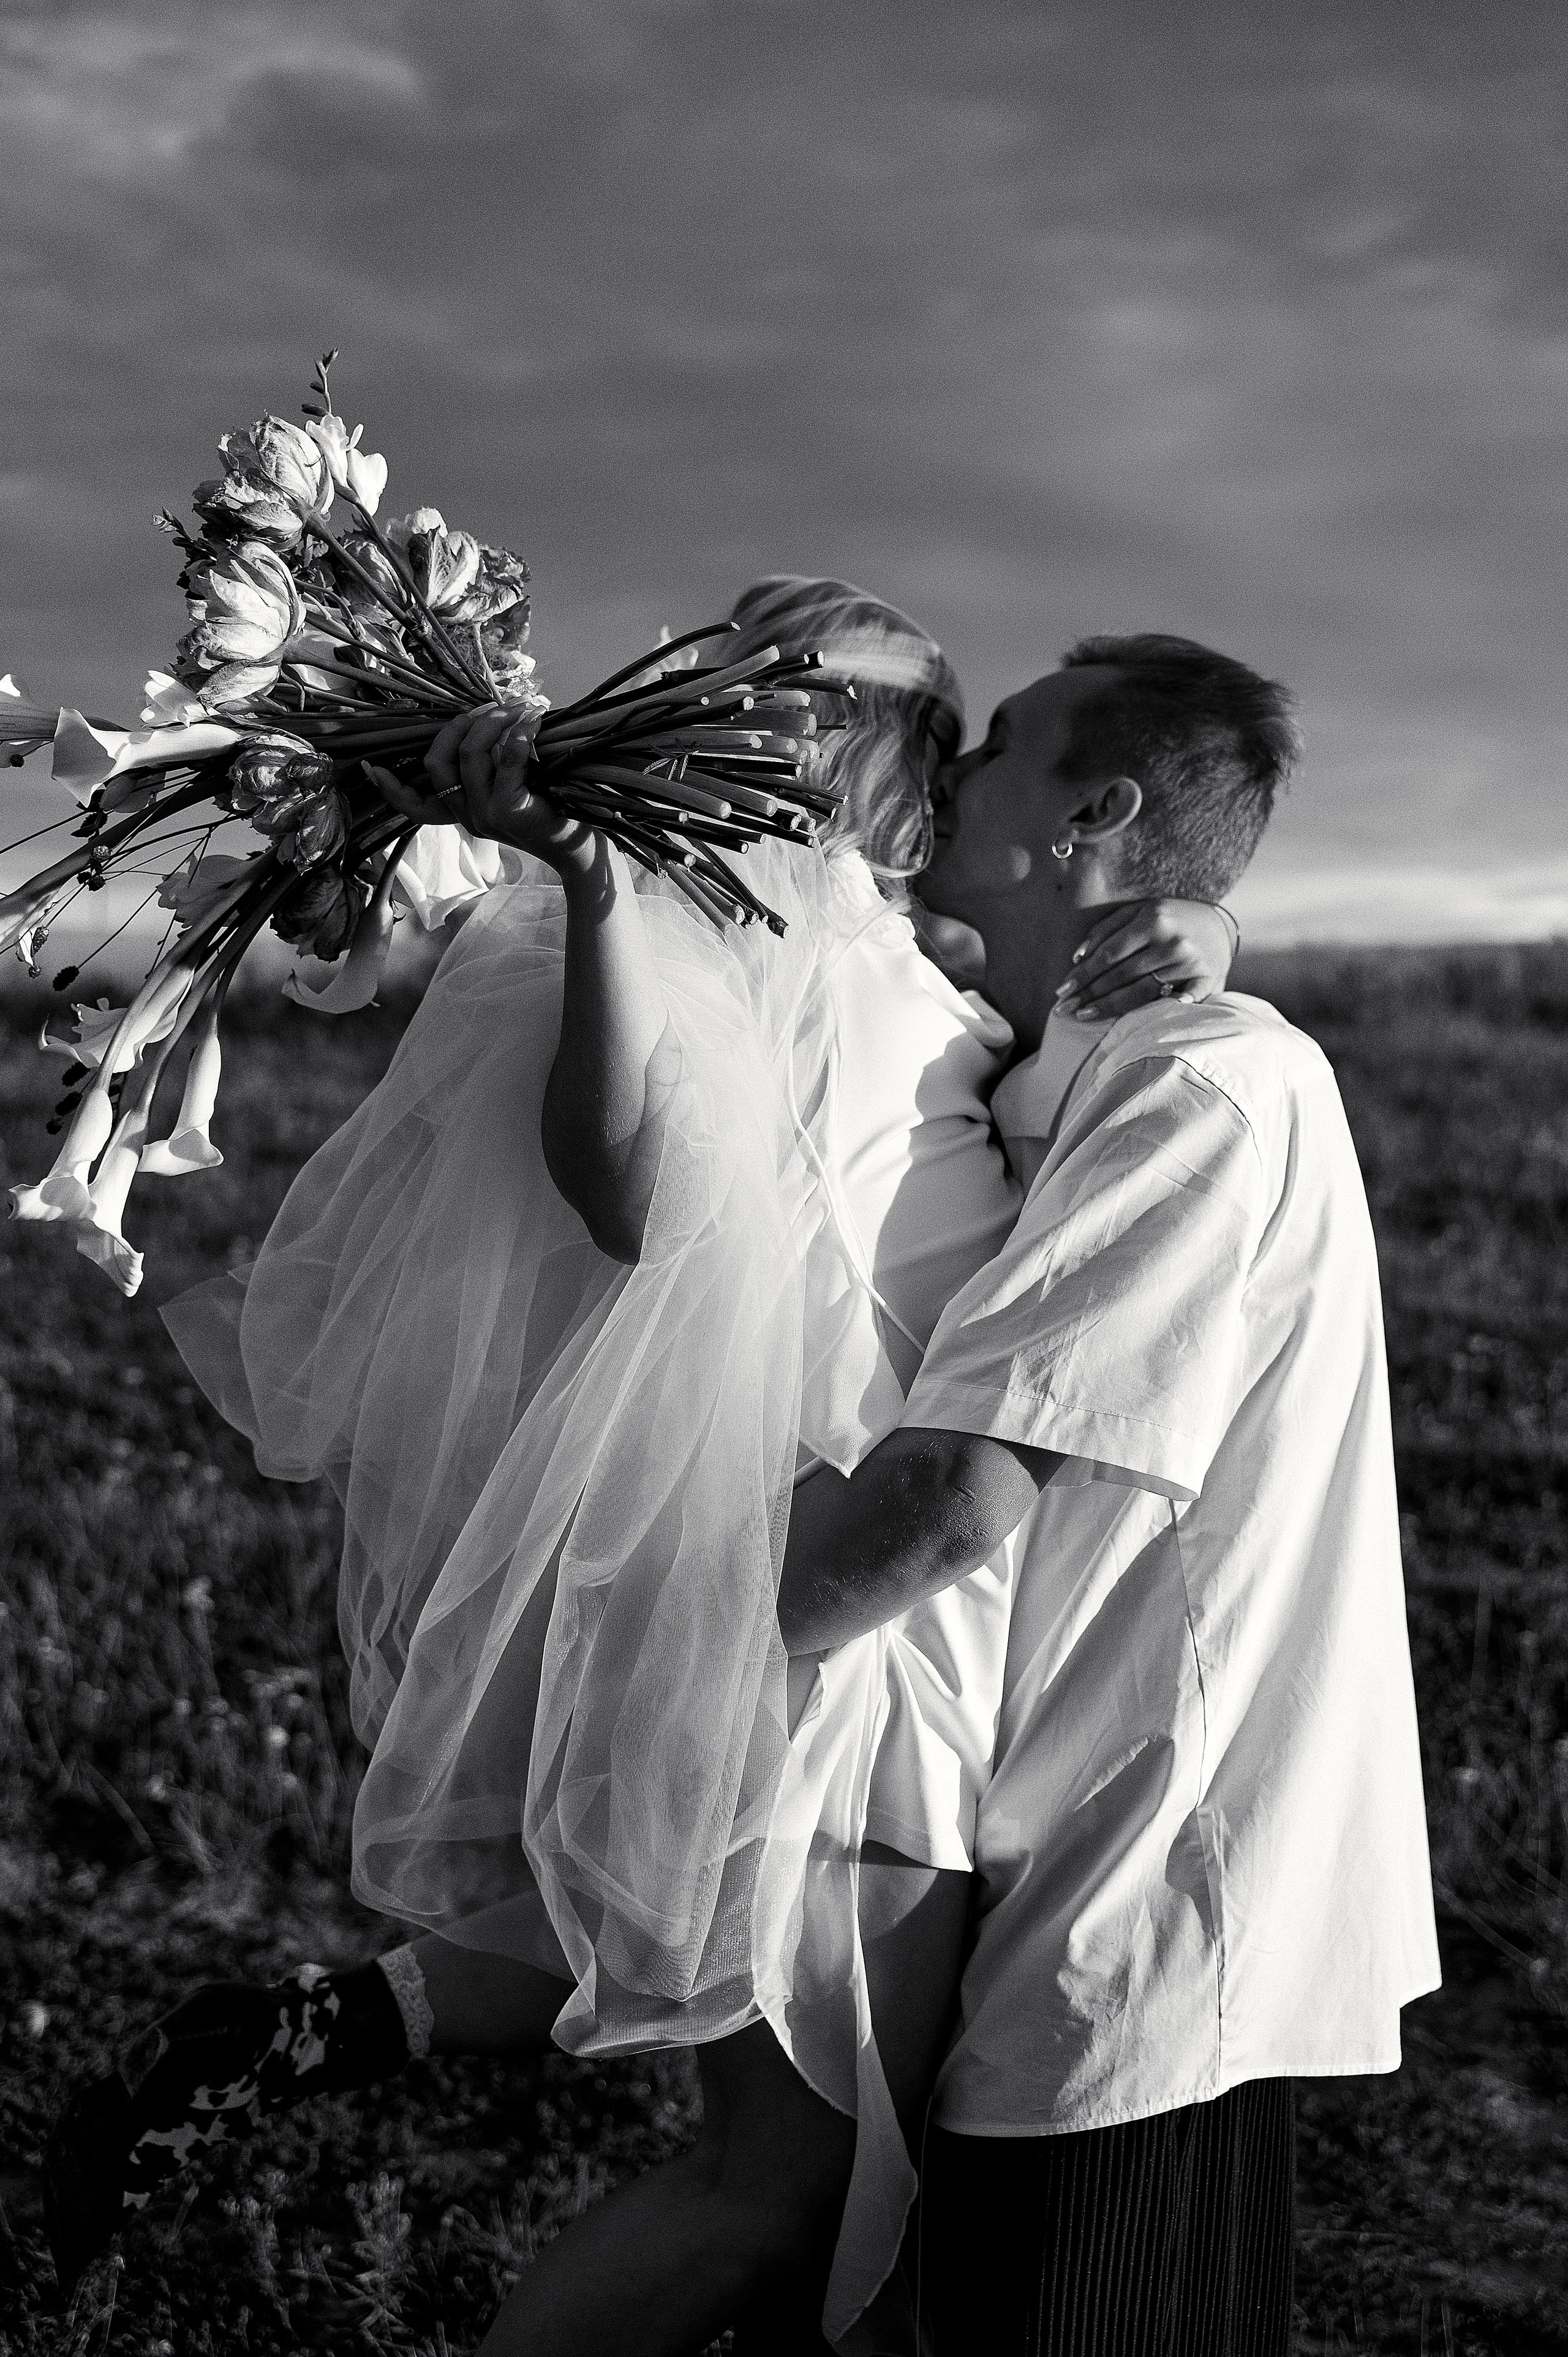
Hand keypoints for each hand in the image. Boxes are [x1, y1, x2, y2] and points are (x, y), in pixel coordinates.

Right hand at [367, 705, 599, 878]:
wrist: (580, 847)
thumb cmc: (548, 810)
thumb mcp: (509, 792)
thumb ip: (488, 768)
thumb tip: (480, 720)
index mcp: (461, 813)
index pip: (415, 807)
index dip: (391, 789)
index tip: (371, 768)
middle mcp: (467, 817)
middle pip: (439, 761)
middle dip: (461, 724)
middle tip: (493, 707)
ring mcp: (486, 816)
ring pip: (470, 753)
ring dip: (494, 721)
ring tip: (520, 708)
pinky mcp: (510, 811)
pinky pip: (506, 759)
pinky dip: (519, 733)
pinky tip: (534, 721)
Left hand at [1053, 899, 1237, 1021]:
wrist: (1219, 924)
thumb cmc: (1169, 919)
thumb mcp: (1139, 911)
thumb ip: (1107, 928)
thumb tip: (1077, 957)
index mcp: (1153, 919)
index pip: (1109, 953)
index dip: (1083, 974)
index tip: (1061, 991)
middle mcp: (1172, 941)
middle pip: (1121, 974)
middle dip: (1089, 994)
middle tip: (1063, 1010)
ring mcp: (1190, 963)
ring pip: (1142, 991)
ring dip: (1109, 1007)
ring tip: (1083, 1016)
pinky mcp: (1207, 980)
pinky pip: (1180, 1001)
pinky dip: (1164, 1011)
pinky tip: (1141, 1027)